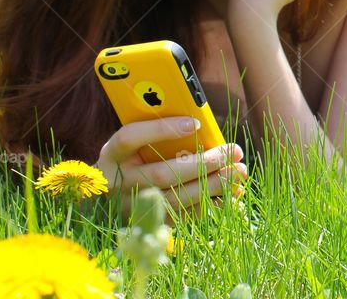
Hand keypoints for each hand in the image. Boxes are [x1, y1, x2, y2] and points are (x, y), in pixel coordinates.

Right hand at [95, 117, 246, 220]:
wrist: (107, 199)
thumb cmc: (129, 160)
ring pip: (177, 199)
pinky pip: (185, 216)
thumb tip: (198, 124)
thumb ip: (155, 131)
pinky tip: (232, 191)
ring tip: (239, 172)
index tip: (196, 122)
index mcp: (111, 155)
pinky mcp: (150, 224)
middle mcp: (119, 184)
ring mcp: (133, 208)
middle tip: (233, 151)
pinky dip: (211, 203)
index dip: (162, 129)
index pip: (130, 138)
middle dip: (203, 163)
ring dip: (213, 185)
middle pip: (163, 174)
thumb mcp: (133, 143)